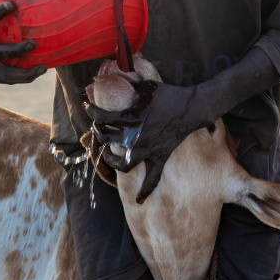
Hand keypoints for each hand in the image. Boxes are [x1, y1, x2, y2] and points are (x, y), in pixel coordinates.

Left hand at [84, 80, 212, 202]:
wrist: (192, 107)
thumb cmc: (168, 94)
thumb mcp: (145, 86)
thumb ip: (127, 84)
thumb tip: (112, 79)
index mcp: (130, 118)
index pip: (101, 117)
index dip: (90, 111)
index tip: (87, 106)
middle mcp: (136, 137)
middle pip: (107, 139)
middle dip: (99, 132)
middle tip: (99, 126)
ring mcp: (148, 150)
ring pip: (123, 165)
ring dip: (112, 161)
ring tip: (108, 155)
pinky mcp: (160, 157)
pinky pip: (153, 179)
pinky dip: (146, 191)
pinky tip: (139, 200)